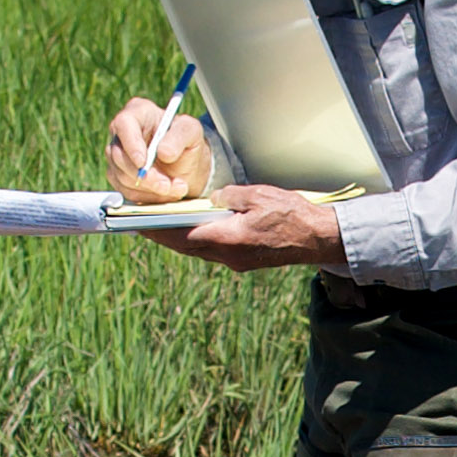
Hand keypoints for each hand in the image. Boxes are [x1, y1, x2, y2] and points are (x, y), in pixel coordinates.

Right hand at [102, 97, 216, 203]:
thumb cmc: (187, 140)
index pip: (123, 124)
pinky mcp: (119, 177)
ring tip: (175, 187)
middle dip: (144, 175)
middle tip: (166, 185)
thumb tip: (163, 152)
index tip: (143, 162)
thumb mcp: (192, 132)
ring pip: (123, 176)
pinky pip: (127, 192)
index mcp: (137, 113)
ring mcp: (118, 156)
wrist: (187, 164)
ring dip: (150, 188)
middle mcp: (122, 133)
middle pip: (119, 155)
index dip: (131, 144)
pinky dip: (148, 196)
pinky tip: (166, 193)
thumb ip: (180, 136)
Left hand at [149, 179, 347, 272]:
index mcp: (228, 238)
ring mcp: (235, 261)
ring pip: (197, 251)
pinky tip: (191, 230)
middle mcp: (227, 255)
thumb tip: (214, 198)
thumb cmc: (292, 215)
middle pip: (185, 246)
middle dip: (162, 236)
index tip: (139, 224)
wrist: (317, 239)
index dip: (158, 230)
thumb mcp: (259, 195)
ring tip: (160, 226)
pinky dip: (196, 241)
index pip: (183, 235)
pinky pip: (211, 252)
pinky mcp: (242, 261)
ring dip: (178, 240)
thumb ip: (231, 196)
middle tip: (142, 224)